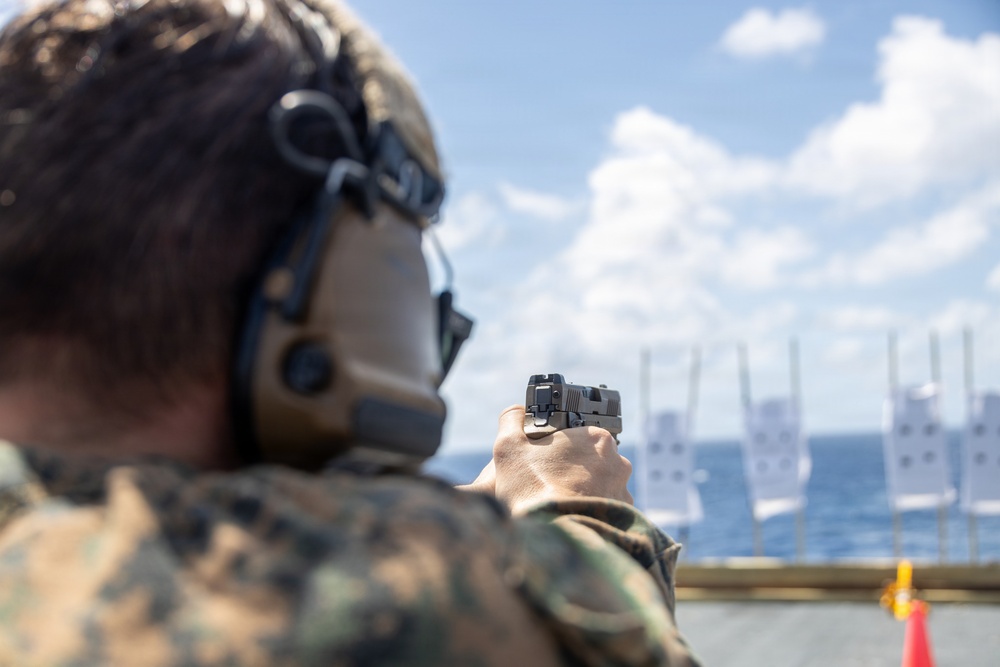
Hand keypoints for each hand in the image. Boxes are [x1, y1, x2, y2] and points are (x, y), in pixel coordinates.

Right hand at [461, 405, 632, 514]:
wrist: (555, 537)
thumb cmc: (533, 490)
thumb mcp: (510, 447)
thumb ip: (511, 420)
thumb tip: (516, 411)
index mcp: (595, 438)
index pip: (577, 435)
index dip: (557, 447)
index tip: (543, 459)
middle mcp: (617, 461)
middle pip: (589, 460)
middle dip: (570, 469)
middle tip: (547, 482)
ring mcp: (623, 491)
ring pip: (599, 485)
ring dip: (582, 491)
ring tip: (557, 504)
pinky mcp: (624, 517)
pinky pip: (604, 509)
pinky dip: (589, 512)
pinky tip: (570, 518)